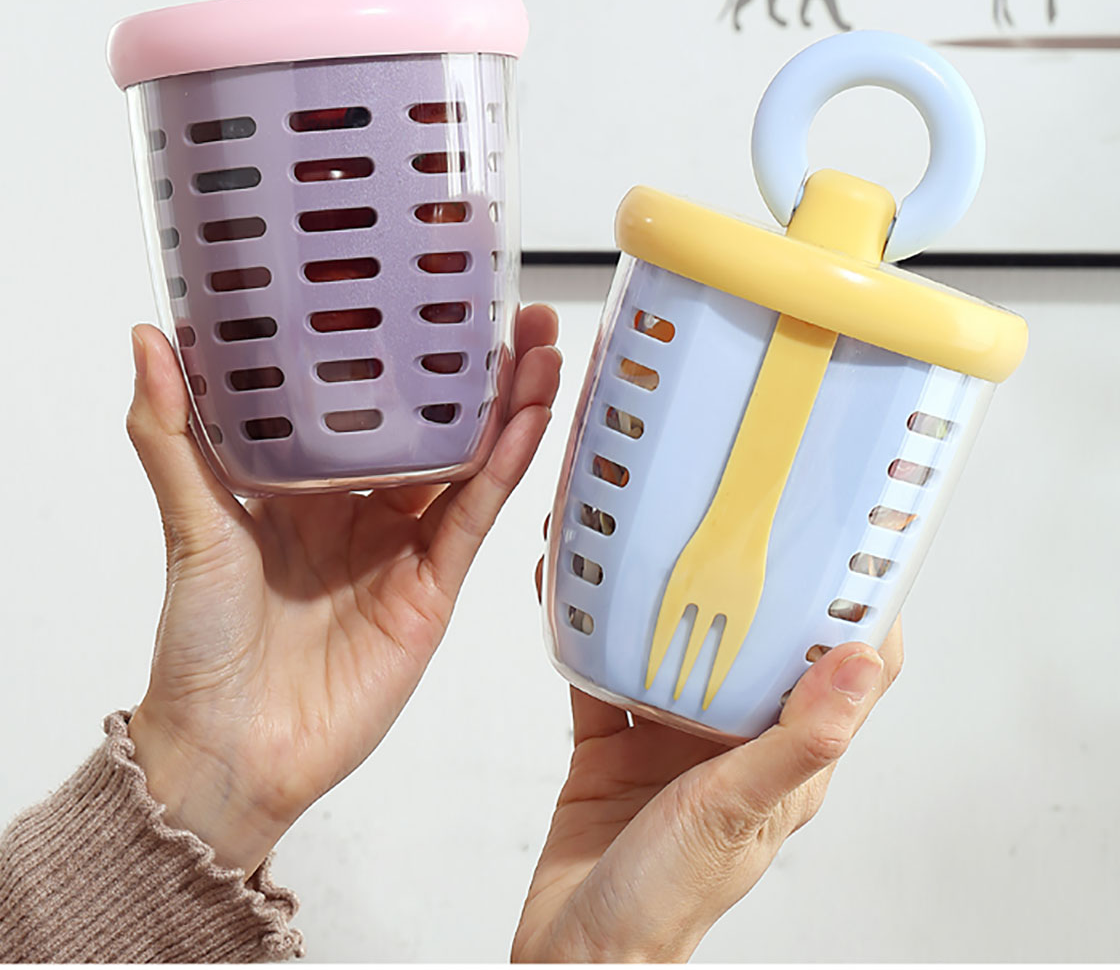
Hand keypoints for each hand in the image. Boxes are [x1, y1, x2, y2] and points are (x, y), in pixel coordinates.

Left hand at [125, 304, 560, 878]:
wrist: (230, 750)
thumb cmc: (199, 643)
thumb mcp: (188, 521)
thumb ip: (170, 432)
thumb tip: (148, 338)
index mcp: (304, 478)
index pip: (360, 394)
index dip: (397, 342)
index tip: (425, 281)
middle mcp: (360, 502)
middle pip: (431, 418)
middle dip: (473, 363)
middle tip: (508, 301)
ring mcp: (401, 543)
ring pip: (468, 458)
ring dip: (507, 402)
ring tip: (539, 342)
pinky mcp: (432, 587)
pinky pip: (475, 515)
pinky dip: (505, 467)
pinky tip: (529, 418)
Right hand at [515, 551, 900, 961]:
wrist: (573, 956)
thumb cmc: (666, 904)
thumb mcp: (738, 809)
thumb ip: (798, 738)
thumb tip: (862, 661)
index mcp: (785, 758)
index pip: (845, 669)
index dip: (856, 605)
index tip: (853, 537)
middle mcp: (733, 741)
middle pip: (752, 641)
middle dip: (745, 578)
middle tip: (734, 509)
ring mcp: (671, 740)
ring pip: (672, 644)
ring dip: (657, 595)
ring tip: (644, 533)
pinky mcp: (613, 744)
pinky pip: (602, 669)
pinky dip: (587, 628)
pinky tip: (572, 588)